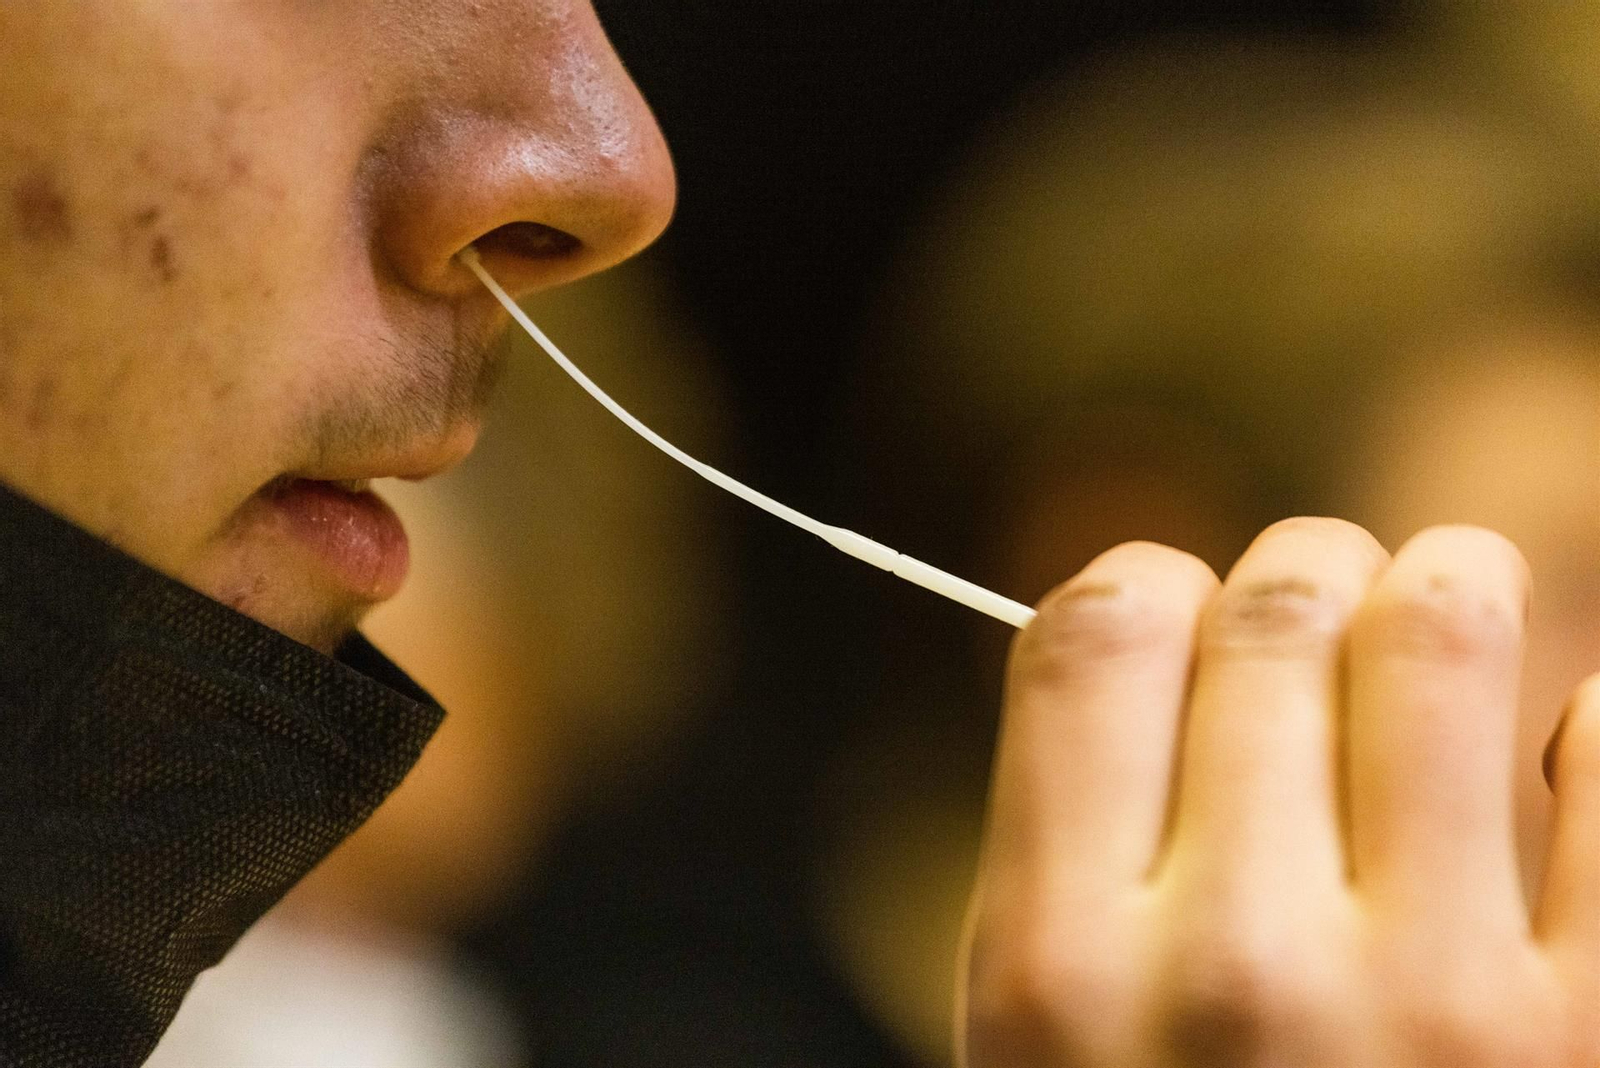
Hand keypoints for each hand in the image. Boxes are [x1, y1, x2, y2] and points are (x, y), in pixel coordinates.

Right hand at [958, 519, 1597, 1066]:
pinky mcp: (1599, 1049)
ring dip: (1443, 595)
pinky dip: (1596, 726)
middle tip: (1321, 621)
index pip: (1095, 635)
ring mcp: (1439, 1014)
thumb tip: (1166, 624)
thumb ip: (1080, 848)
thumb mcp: (1050, 1054)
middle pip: (1273, 611)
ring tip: (1439, 629)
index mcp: (1061, 971)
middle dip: (1301, 582)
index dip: (1144, 588)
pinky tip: (1557, 767)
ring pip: (1445, 625)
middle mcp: (1235, 976)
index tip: (1178, 614)